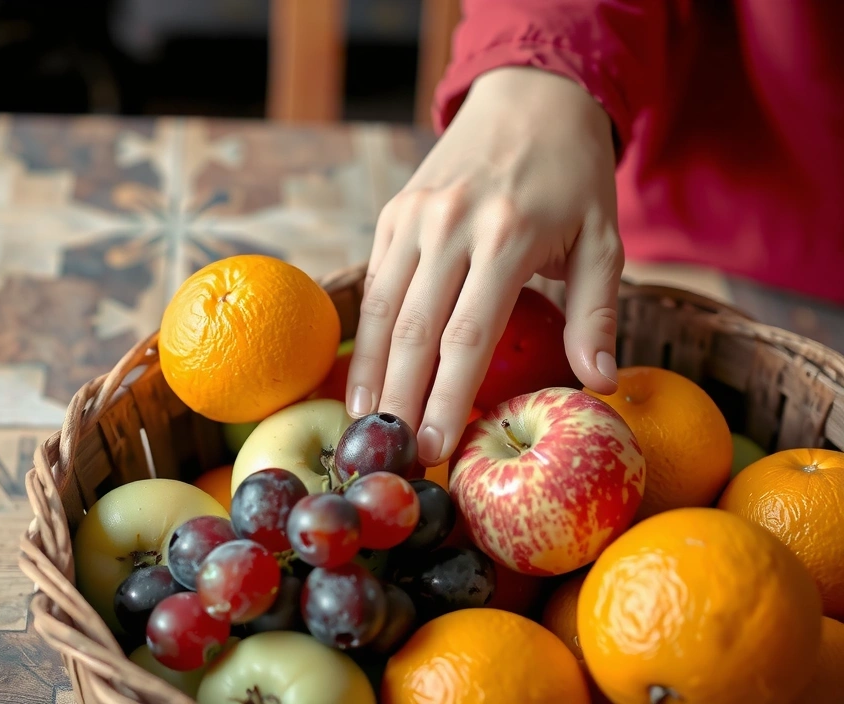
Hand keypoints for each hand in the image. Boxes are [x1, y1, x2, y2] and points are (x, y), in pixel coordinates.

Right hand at [345, 66, 622, 465]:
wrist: (530, 96)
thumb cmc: (573, 175)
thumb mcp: (604, 237)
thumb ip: (597, 311)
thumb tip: (599, 384)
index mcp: (508, 235)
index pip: (467, 335)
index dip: (448, 397)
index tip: (436, 448)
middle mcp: (451, 225)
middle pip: (414, 330)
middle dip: (401, 400)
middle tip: (393, 456)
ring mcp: (414, 216)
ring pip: (382, 309)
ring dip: (369, 373)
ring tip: (366, 427)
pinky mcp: (394, 212)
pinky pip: (374, 281)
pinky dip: (363, 333)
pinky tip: (361, 375)